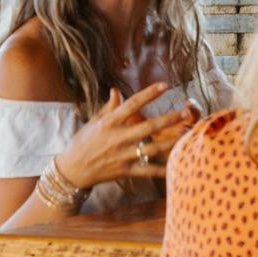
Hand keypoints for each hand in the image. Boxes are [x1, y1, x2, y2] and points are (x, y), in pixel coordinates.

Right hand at [57, 83, 199, 188]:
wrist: (71, 171)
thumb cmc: (82, 143)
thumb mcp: (93, 122)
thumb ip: (109, 107)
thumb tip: (117, 90)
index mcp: (109, 123)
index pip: (132, 104)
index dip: (149, 94)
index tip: (165, 85)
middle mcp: (117, 138)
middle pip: (147, 127)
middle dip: (168, 119)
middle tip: (186, 112)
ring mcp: (122, 156)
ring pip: (152, 149)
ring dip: (171, 141)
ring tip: (186, 133)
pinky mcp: (125, 171)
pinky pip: (147, 171)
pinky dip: (162, 170)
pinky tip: (177, 166)